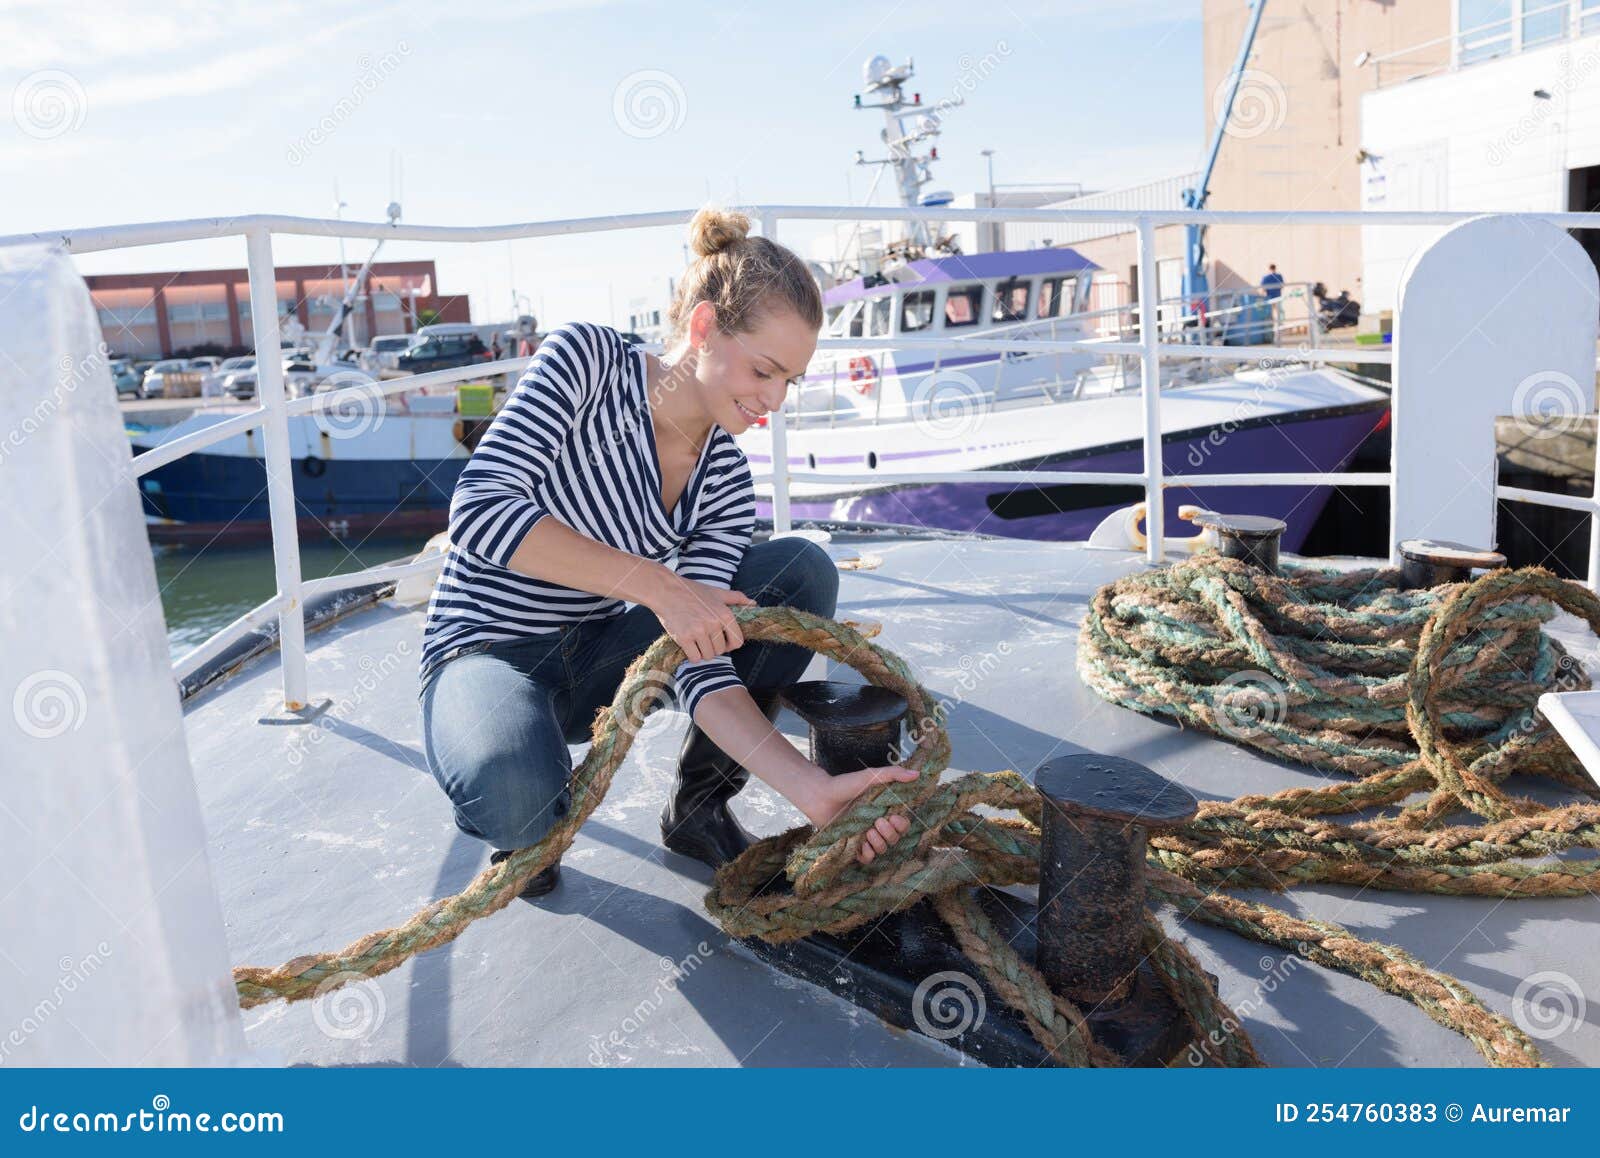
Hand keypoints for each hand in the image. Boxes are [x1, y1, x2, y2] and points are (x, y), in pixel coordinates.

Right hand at [651, 575, 754, 662]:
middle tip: (704, 637)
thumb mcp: (717, 592)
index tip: (723, 641)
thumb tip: (754, 604)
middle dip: (714, 647)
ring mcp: (698, 631)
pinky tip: (689, 644)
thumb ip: (737, 598)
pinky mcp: (684, 638)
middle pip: (721, 650)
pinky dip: (692, 655)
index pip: (737, 642)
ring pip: (708, 656)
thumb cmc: (692, 591)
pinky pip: (694, 658)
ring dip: (703, 652)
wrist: (666, 590)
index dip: (730, 644)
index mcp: (725, 614)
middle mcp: (714, 624)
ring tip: (696, 640)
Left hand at [798, 765, 919, 864]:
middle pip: (894, 839)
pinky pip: (866, 858)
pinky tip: (863, 844)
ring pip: (882, 850)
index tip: (894, 816)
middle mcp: (876, 826)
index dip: (902, 825)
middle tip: (878, 822)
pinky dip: (868, 854)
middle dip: (890, 833)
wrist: (820, 794)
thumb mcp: (871, 776)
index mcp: (884, 811)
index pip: (902, 825)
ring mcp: (864, 837)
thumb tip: (917, 774)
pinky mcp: (852, 845)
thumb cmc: (846, 784)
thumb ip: (893, 774)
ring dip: (879, 843)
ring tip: (868, 832)